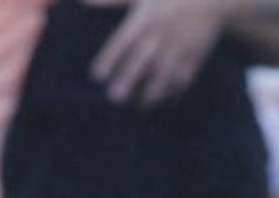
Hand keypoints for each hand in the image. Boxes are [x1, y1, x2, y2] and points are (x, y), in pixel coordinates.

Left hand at [84, 0, 230, 107]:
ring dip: (152, 93)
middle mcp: (161, 34)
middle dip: (128, 80)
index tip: (97, 76)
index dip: (109, 59)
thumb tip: (84, 3)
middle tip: (114, 98)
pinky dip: (174, 94)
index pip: (123, 41)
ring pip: (163, 75)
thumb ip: (113, 0)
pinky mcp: (194, 57)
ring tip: (140, 106)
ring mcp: (179, 47)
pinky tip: (164, 103)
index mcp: (145, 18)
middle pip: (142, 61)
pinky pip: (183, 80)